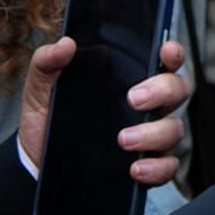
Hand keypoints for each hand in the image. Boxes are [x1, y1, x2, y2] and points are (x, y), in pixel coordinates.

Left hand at [19, 37, 190, 185]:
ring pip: (175, 129)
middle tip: (134, 98)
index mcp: (133, 80)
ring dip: (154, 133)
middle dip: (163, 91)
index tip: (165, 50)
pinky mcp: (148, 166)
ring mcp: (152, 137)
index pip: (166, 60)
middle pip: (179, 90)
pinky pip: (168, 167)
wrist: (36, 163)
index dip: (173, 52)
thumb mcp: (42, 89)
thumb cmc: (49, 119)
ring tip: (123, 139)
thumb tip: (64, 45)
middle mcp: (150, 106)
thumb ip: (47, 62)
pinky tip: (135, 169)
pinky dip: (157, 168)